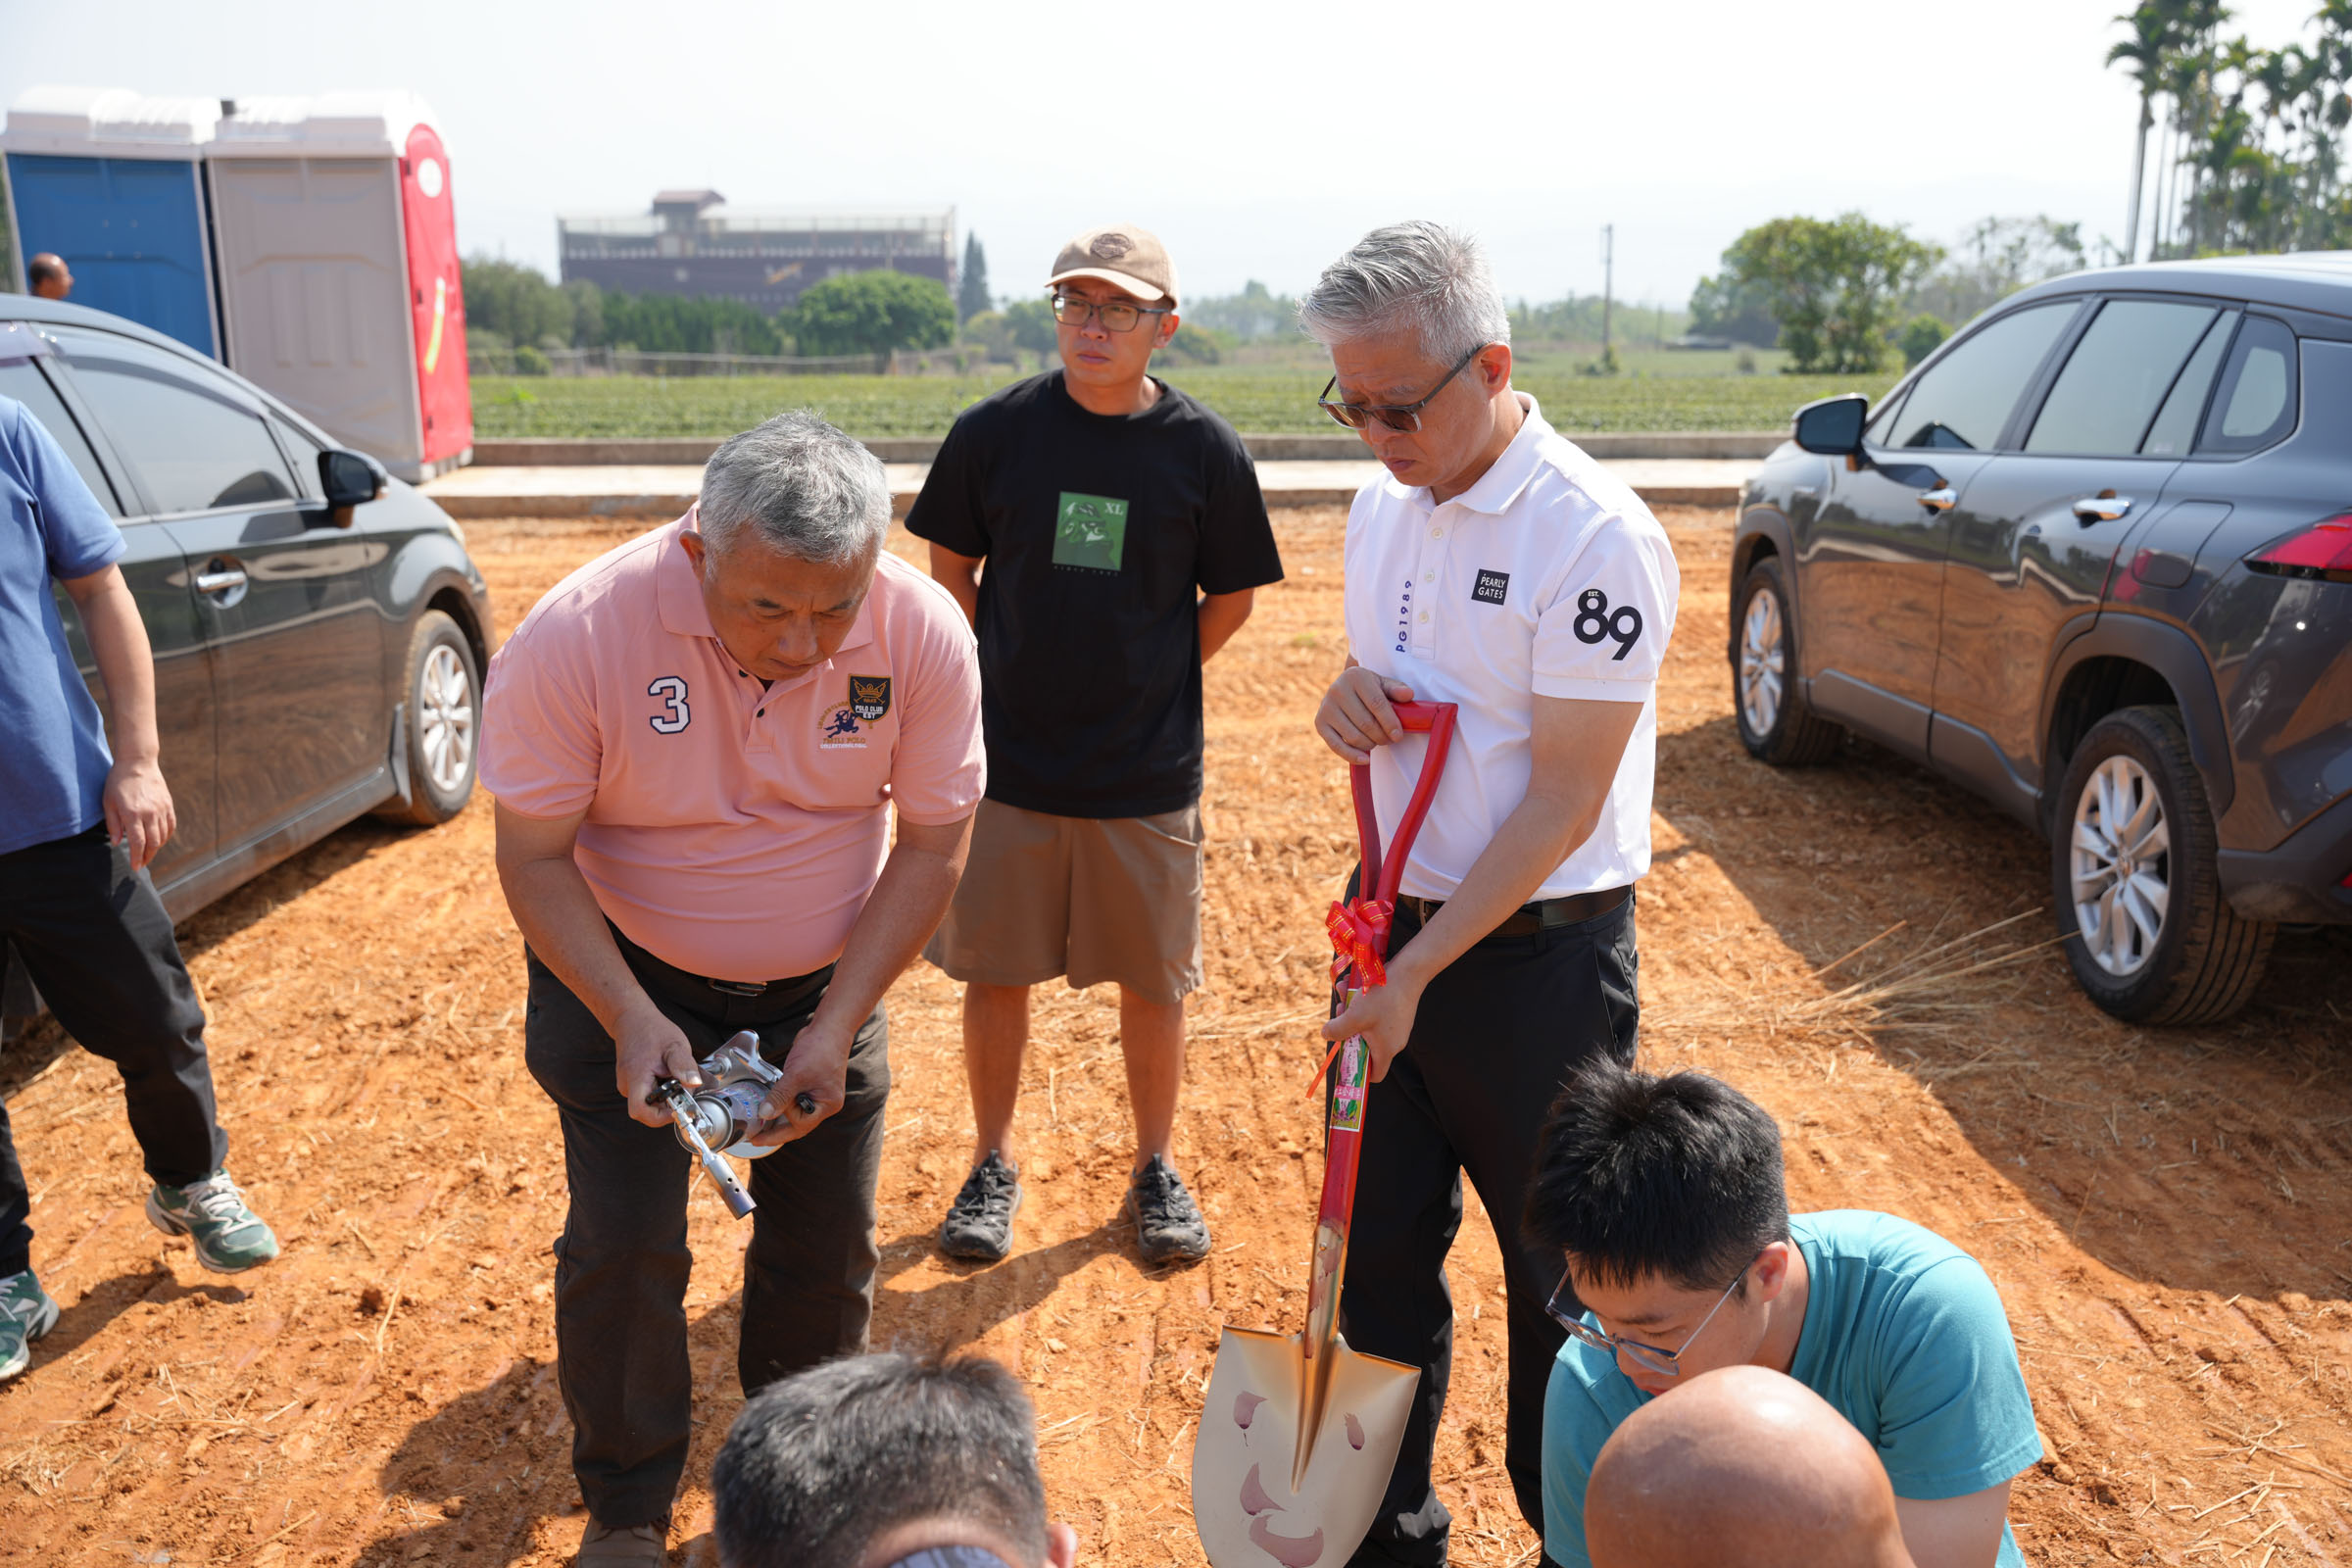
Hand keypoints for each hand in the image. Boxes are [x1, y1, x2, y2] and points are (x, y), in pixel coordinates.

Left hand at [103, 758, 175, 870]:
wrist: (137, 762)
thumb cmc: (118, 783)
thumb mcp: (108, 803)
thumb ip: (113, 824)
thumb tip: (117, 843)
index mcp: (132, 814)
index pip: (138, 842)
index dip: (137, 857)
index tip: (135, 867)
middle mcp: (149, 813)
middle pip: (153, 842)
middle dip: (147, 856)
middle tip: (141, 864)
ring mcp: (161, 809)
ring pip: (163, 836)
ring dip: (156, 848)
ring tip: (148, 853)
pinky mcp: (168, 805)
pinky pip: (171, 826)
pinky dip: (166, 836)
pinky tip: (159, 840)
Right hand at [615, 998, 699, 1127]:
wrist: (632, 1017)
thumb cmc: (652, 1030)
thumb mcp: (675, 1045)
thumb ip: (684, 1066)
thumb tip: (695, 1084)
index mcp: (636, 1078)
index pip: (641, 1112)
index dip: (661, 1117)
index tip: (678, 1107)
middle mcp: (627, 1085)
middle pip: (647, 1110)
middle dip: (668, 1104)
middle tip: (682, 1088)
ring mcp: (627, 1084)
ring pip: (649, 1102)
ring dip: (666, 1095)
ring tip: (674, 1075)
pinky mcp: (631, 1082)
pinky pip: (647, 1093)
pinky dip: (661, 1088)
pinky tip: (667, 1073)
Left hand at [748, 1015, 852, 1145]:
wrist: (829, 1027)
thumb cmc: (821, 1049)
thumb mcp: (796, 1075)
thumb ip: (780, 1096)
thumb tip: (765, 1114)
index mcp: (827, 1104)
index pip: (800, 1125)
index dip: (780, 1127)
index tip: (761, 1130)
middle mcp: (824, 1102)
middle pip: (798, 1123)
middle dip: (777, 1130)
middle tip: (757, 1137)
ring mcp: (818, 1093)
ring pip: (796, 1112)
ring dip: (779, 1116)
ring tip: (760, 1123)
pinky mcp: (811, 1084)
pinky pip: (795, 1100)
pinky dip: (783, 1102)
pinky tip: (771, 1103)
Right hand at [1316, 668, 1415, 763]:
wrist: (1346, 689)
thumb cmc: (1370, 689)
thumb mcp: (1384, 684)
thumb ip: (1397, 689)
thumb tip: (1408, 694)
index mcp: (1355, 676)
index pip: (1376, 704)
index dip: (1389, 722)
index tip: (1398, 735)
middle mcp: (1337, 689)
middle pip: (1365, 723)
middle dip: (1381, 736)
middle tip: (1389, 740)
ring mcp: (1326, 707)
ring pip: (1353, 736)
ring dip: (1370, 745)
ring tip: (1377, 742)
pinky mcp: (1320, 723)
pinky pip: (1336, 745)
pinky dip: (1352, 756)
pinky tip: (1365, 759)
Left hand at [1321, 968, 1427, 1082]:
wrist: (1408, 971)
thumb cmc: (1382, 998)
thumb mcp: (1354, 1016)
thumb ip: (1337, 1030)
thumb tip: (1326, 1035)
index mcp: (1386, 1050)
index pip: (1374, 1074)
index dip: (1358, 1070)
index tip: (1344, 1055)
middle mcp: (1394, 1041)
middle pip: (1365, 1045)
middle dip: (1348, 1029)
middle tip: (1340, 1012)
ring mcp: (1396, 1026)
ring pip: (1366, 1024)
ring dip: (1352, 1010)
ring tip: (1345, 991)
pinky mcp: (1397, 1012)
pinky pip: (1374, 1012)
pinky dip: (1362, 1001)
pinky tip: (1354, 984)